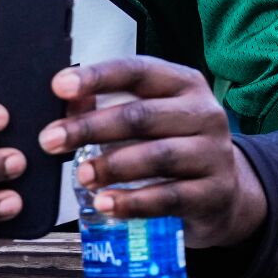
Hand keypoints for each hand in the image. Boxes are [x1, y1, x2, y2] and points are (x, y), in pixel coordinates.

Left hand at [40, 56, 267, 249]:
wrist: (226, 194)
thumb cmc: (177, 149)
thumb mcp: (150, 121)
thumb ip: (109, 109)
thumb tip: (68, 104)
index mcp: (185, 85)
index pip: (138, 72)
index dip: (98, 77)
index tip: (60, 86)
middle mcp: (204, 113)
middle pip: (142, 116)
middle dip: (91, 127)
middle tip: (51, 140)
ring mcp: (214, 154)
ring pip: (158, 156)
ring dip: (112, 166)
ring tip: (81, 176)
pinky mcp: (214, 193)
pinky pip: (170, 197)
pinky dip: (134, 202)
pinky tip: (107, 204)